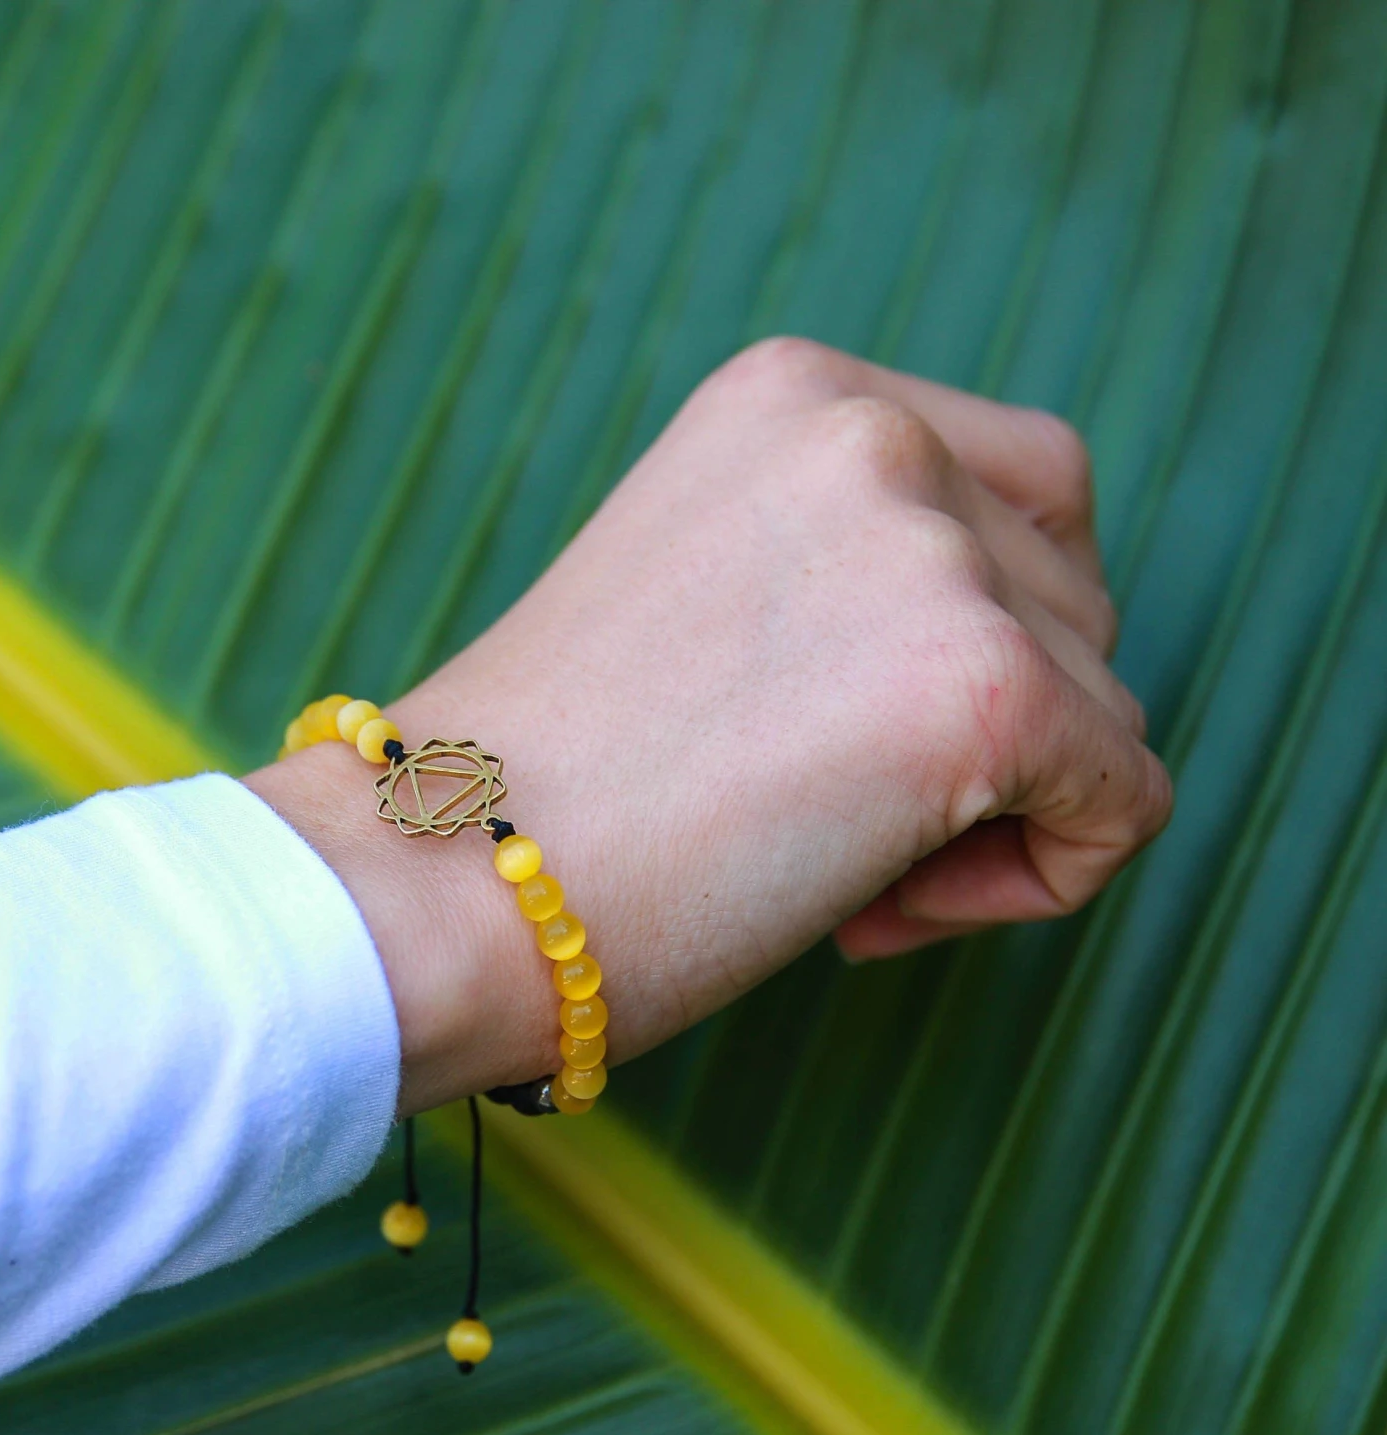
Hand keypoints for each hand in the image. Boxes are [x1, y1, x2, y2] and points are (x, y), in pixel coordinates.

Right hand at [247, 338, 1171, 1115]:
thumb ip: (854, 574)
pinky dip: (1045, 876)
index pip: (1025, 486)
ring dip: (1005, 805)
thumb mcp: (714, 590)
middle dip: (1001, 718)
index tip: (856, 726)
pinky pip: (1124, 800)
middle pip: (1075, 592)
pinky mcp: (984, 686)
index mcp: (801, 394)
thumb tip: (1014, 664)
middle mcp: (877, 433)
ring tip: (842, 871)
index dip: (983, 621)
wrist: (436, 876)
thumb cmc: (549, 778)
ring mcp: (933, 551)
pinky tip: (882, 914)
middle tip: (841, 818)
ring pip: (1102, 702)